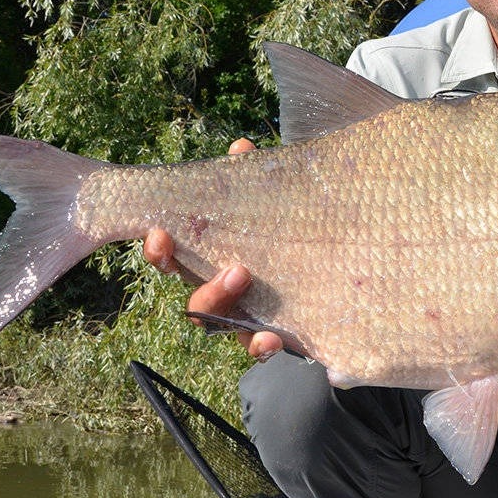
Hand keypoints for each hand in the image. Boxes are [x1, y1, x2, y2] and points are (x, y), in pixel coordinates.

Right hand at [142, 137, 283, 360]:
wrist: (337, 265)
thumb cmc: (288, 230)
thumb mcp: (273, 202)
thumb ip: (255, 179)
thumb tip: (242, 148)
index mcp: (215, 260)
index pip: (175, 261)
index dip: (161, 252)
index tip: (160, 233)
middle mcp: (225, 294)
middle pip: (198, 303)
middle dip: (210, 289)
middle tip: (238, 269)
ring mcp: (249, 319)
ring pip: (226, 328)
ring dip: (234, 314)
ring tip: (255, 293)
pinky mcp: (277, 336)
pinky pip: (260, 350)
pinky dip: (261, 347)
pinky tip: (272, 341)